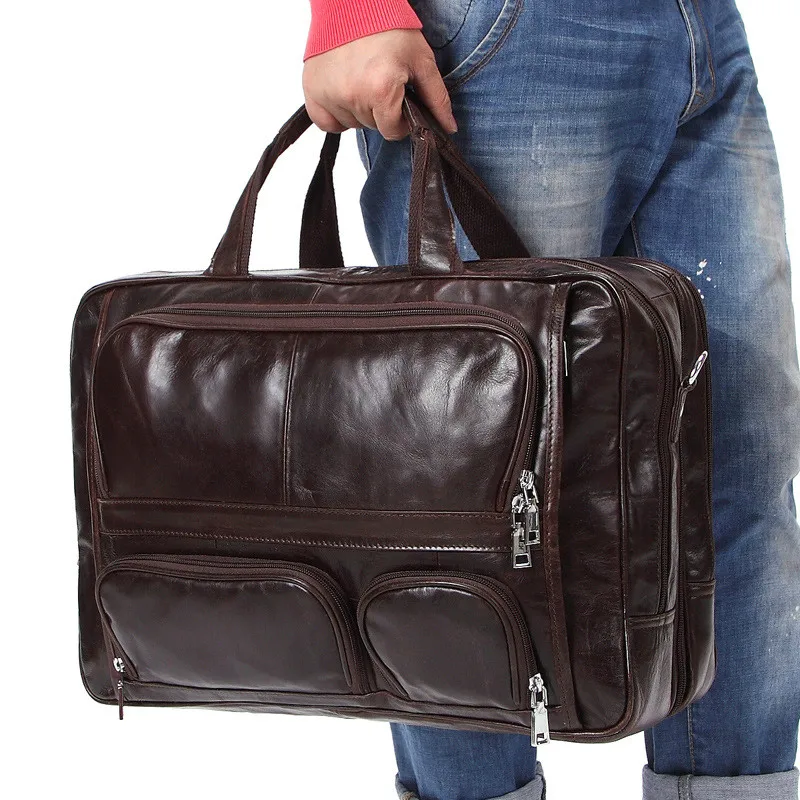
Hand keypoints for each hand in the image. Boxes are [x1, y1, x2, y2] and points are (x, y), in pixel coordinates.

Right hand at [302, 29, 456, 139]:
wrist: (353, 4)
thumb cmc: (389, 28)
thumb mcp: (421, 61)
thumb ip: (436, 98)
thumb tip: (448, 128)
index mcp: (380, 90)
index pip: (393, 131)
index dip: (401, 120)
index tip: (401, 102)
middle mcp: (353, 95)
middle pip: (373, 126)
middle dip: (381, 111)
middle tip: (382, 83)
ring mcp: (330, 94)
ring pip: (352, 124)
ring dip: (360, 111)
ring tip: (363, 81)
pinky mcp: (312, 91)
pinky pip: (326, 123)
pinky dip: (336, 115)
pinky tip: (345, 95)